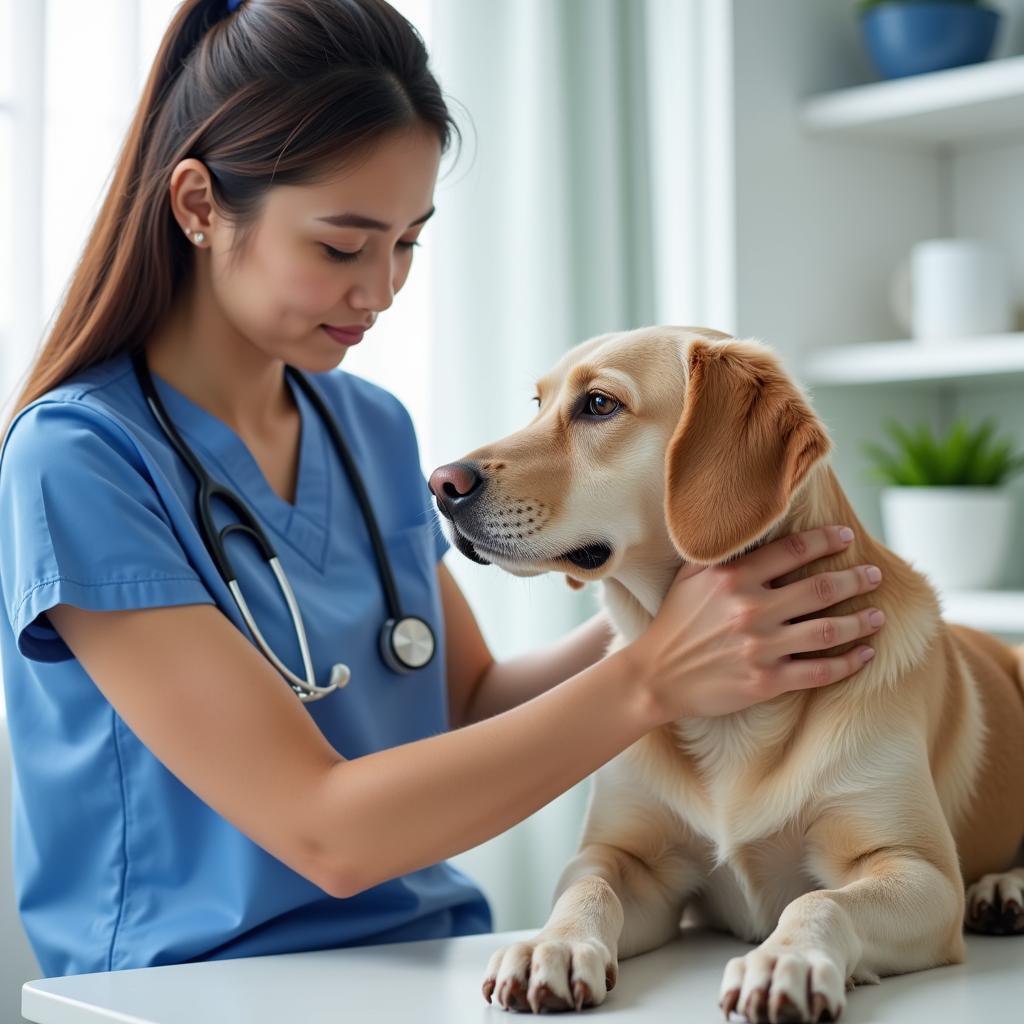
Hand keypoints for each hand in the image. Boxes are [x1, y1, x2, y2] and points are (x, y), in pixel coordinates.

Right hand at [629, 525, 883, 721]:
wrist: (656, 676)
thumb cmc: (675, 622)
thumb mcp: (691, 577)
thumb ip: (723, 555)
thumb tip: (755, 529)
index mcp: (733, 578)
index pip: (792, 550)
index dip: (825, 541)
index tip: (845, 537)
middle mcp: (750, 609)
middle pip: (820, 589)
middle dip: (855, 580)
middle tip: (874, 575)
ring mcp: (761, 647)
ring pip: (827, 631)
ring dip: (860, 622)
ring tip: (878, 615)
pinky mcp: (766, 681)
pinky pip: (819, 671)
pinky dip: (848, 662)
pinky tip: (865, 654)